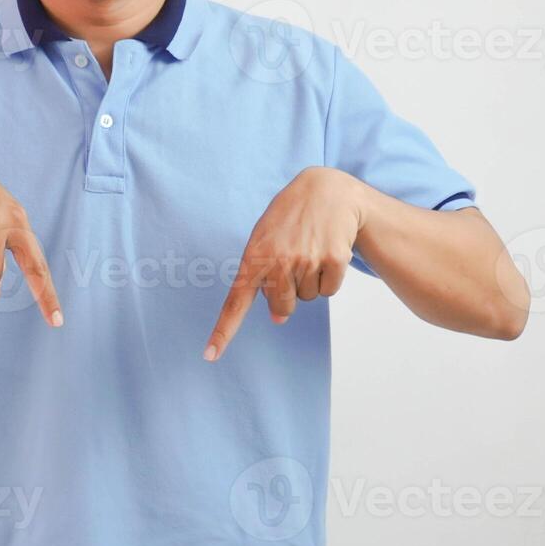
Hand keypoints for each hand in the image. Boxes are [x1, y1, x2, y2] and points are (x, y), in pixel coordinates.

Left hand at [204, 167, 363, 360]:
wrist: (325, 189)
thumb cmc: (288, 219)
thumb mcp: (264, 240)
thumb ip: (263, 279)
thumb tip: (280, 318)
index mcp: (254, 257)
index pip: (235, 302)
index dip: (223, 331)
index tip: (210, 355)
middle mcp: (278, 262)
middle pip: (282, 306)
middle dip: (287, 293)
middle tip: (292, 260)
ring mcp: (306, 261)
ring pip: (308, 298)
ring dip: (309, 280)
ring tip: (308, 248)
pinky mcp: (334, 260)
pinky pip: (329, 289)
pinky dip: (329, 276)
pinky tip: (326, 249)